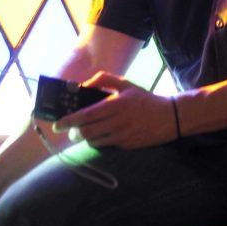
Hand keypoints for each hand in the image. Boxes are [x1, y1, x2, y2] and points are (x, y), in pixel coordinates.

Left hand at [56, 72, 179, 149]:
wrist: (169, 117)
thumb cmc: (144, 99)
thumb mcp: (126, 83)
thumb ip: (104, 79)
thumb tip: (84, 84)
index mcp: (116, 104)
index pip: (86, 115)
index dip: (68, 121)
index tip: (57, 124)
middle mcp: (118, 122)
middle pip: (86, 132)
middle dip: (73, 133)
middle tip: (70, 131)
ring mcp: (122, 135)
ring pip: (94, 141)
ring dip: (86, 137)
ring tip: (86, 132)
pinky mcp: (127, 145)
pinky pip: (106, 145)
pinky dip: (99, 141)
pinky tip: (102, 135)